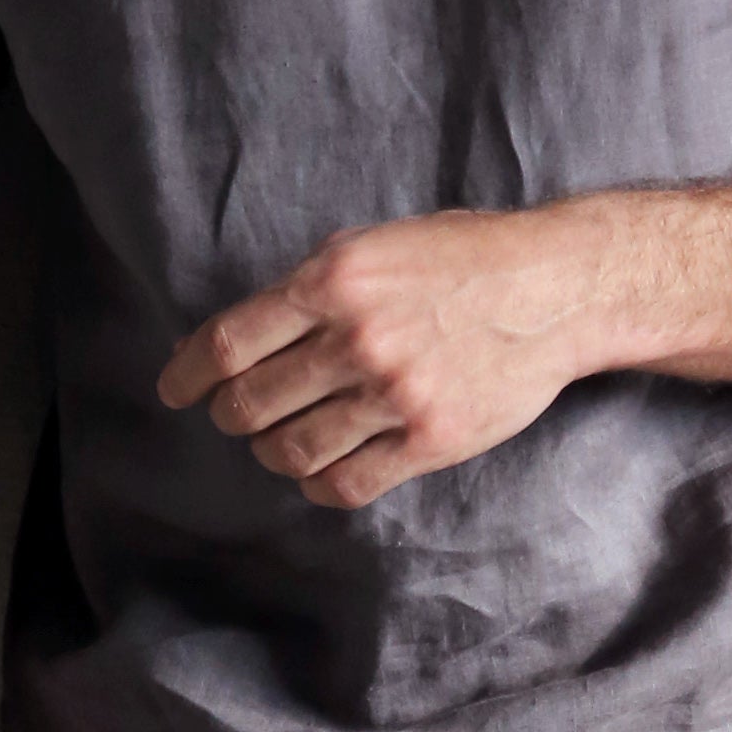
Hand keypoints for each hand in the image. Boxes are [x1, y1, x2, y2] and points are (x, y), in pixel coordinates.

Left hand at [158, 205, 602, 511]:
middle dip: (230, 415)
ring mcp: (393, 394)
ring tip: (282, 441)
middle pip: (250, 405)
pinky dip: (318, 483)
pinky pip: (344, 484)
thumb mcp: (373, 247)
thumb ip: (306, 291)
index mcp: (332, 280)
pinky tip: (322, 468)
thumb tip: (229, 343)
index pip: (228, 344)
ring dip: (272, 452)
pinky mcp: (429, 439)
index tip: (176, 390)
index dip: (188, 374)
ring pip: (291, 451)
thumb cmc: (461, 259)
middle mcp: (357, 338)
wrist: (556, 287)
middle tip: (238, 414)